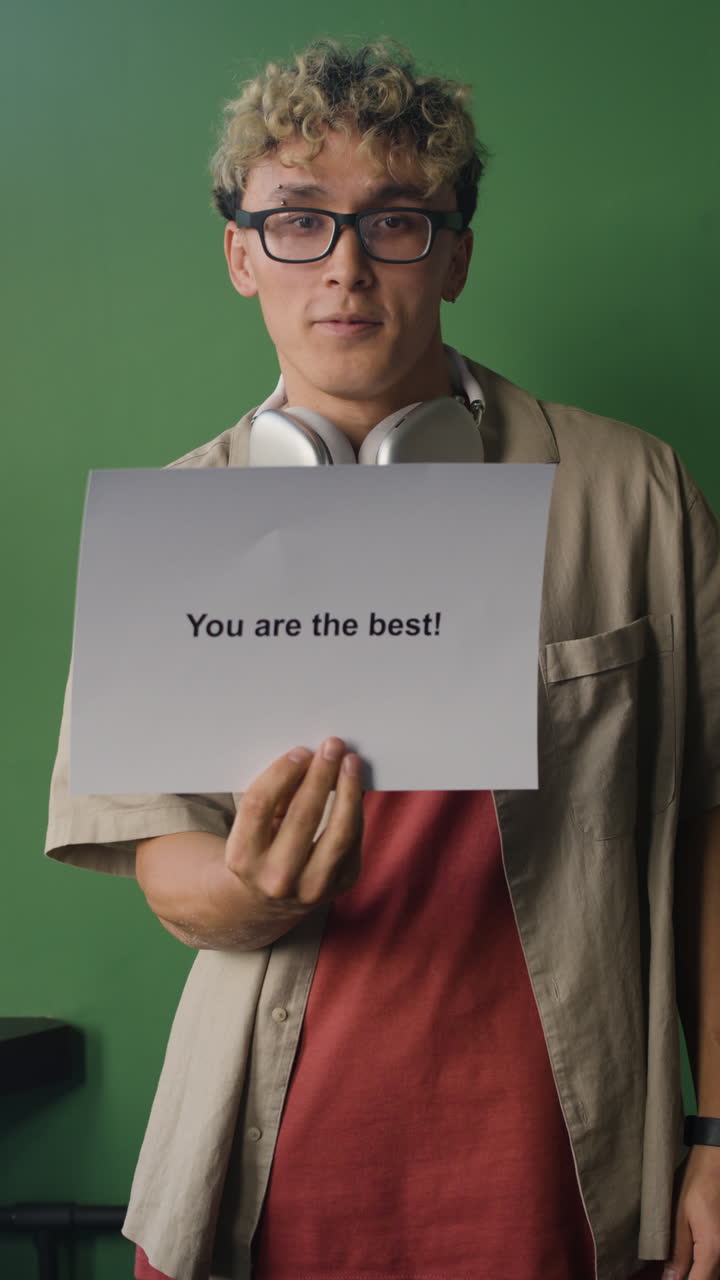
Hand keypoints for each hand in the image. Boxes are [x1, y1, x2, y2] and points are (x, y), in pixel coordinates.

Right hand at [225, 737, 363, 913]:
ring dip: (349, 790)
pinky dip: (356, 810)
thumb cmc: (260, 848)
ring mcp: (311, 889)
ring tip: (351, 763)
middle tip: (332, 746)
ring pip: (339, 834)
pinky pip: (354, 842)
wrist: (267, 900)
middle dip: (320, 775)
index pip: (259, 806)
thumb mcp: (253, 825)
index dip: (281, 774)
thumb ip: (275, 796)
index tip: (300, 752)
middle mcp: (275, 879)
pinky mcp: (340, 887)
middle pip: (303, 816)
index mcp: (242, 858)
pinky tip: (355, 787)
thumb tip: (308, 758)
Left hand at [663, 1145, 719, 1277]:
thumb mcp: (679, 1215)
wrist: (717, 1160)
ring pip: (715, 1271)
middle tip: (672, 1271)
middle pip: (709, 1278)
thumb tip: (670, 1279)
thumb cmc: (696, 1182)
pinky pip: (718, 1261)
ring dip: (699, 1270)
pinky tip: (692, 1255)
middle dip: (690, 1277)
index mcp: (712, 1250)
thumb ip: (677, 1251)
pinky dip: (706, 1263)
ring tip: (680, 1262)